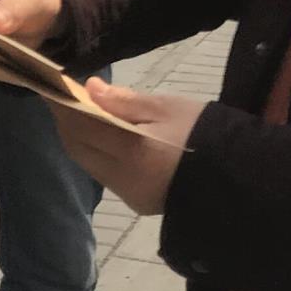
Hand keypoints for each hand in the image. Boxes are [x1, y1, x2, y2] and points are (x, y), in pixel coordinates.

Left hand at [48, 79, 201, 215]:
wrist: (240, 177)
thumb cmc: (205, 133)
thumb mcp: (168, 108)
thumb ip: (126, 101)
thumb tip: (91, 88)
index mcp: (132, 151)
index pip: (82, 125)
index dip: (63, 106)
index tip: (50, 87)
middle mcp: (124, 178)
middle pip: (78, 148)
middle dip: (66, 123)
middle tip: (62, 98)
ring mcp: (130, 195)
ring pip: (89, 163)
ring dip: (79, 139)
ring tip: (80, 114)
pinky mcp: (137, 203)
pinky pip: (105, 175)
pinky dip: (96, 154)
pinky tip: (101, 137)